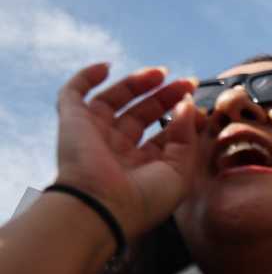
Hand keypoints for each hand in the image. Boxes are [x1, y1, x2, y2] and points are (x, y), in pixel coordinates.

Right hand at [54, 63, 200, 240]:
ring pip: (114, 101)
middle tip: (187, 83)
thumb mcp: (181, 172)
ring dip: (136, 84)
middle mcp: (118, 150)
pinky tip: (106, 67)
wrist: (103, 207)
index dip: (181, 118)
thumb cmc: (144, 199)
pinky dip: (86, 77)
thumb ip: (187, 138)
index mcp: (143, 167)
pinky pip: (73, 94)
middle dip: (165, 97)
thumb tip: (188, 106)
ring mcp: (95, 135)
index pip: (163, 136)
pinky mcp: (72, 122)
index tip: (196, 103)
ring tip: (161, 72)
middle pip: (142, 115)